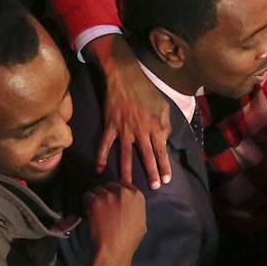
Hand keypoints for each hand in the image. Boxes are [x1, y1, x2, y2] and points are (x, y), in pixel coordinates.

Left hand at [84, 182, 146, 265]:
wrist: (114, 249)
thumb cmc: (129, 240)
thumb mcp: (141, 221)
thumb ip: (136, 208)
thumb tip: (130, 204)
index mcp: (137, 196)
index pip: (124, 184)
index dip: (117, 192)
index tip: (113, 199)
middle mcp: (124, 192)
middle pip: (110, 185)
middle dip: (106, 194)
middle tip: (103, 207)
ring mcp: (109, 195)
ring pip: (98, 190)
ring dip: (96, 199)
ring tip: (96, 212)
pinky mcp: (96, 201)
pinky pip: (88, 196)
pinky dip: (87, 203)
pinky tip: (89, 213)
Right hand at [88, 35, 171, 188]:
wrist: (125, 78)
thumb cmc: (146, 91)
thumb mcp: (163, 105)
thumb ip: (166, 124)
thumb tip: (165, 140)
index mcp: (154, 126)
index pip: (161, 150)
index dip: (164, 165)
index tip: (167, 179)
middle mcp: (140, 130)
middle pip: (146, 155)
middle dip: (151, 172)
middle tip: (154, 188)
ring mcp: (124, 129)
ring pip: (126, 154)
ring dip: (127, 171)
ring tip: (128, 186)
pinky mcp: (110, 126)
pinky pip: (105, 144)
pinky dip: (101, 157)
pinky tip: (99, 170)